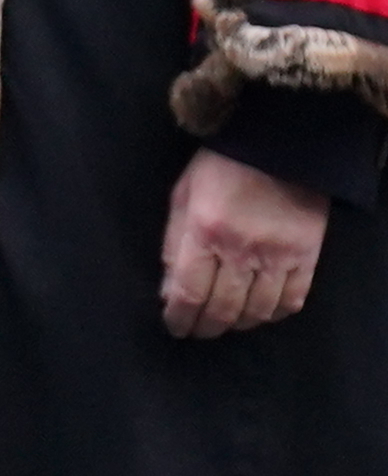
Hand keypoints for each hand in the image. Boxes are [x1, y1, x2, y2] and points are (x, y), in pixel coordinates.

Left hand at [162, 146, 329, 340]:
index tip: (176, 327)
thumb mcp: (182, 197)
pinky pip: (293, 298)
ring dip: (239, 323)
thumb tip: (168, 290)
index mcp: (203, 234)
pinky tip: (262, 312)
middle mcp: (240, 250)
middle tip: (199, 331)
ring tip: (227, 323)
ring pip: (258, 310)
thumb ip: (173, 245)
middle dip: (206, 327)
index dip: (179, 318)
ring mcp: (278, 255)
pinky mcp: (308, 254)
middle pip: (222, 308)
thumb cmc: (221, 167)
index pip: (187, 294)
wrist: (280, 143)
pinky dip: (276, 313)